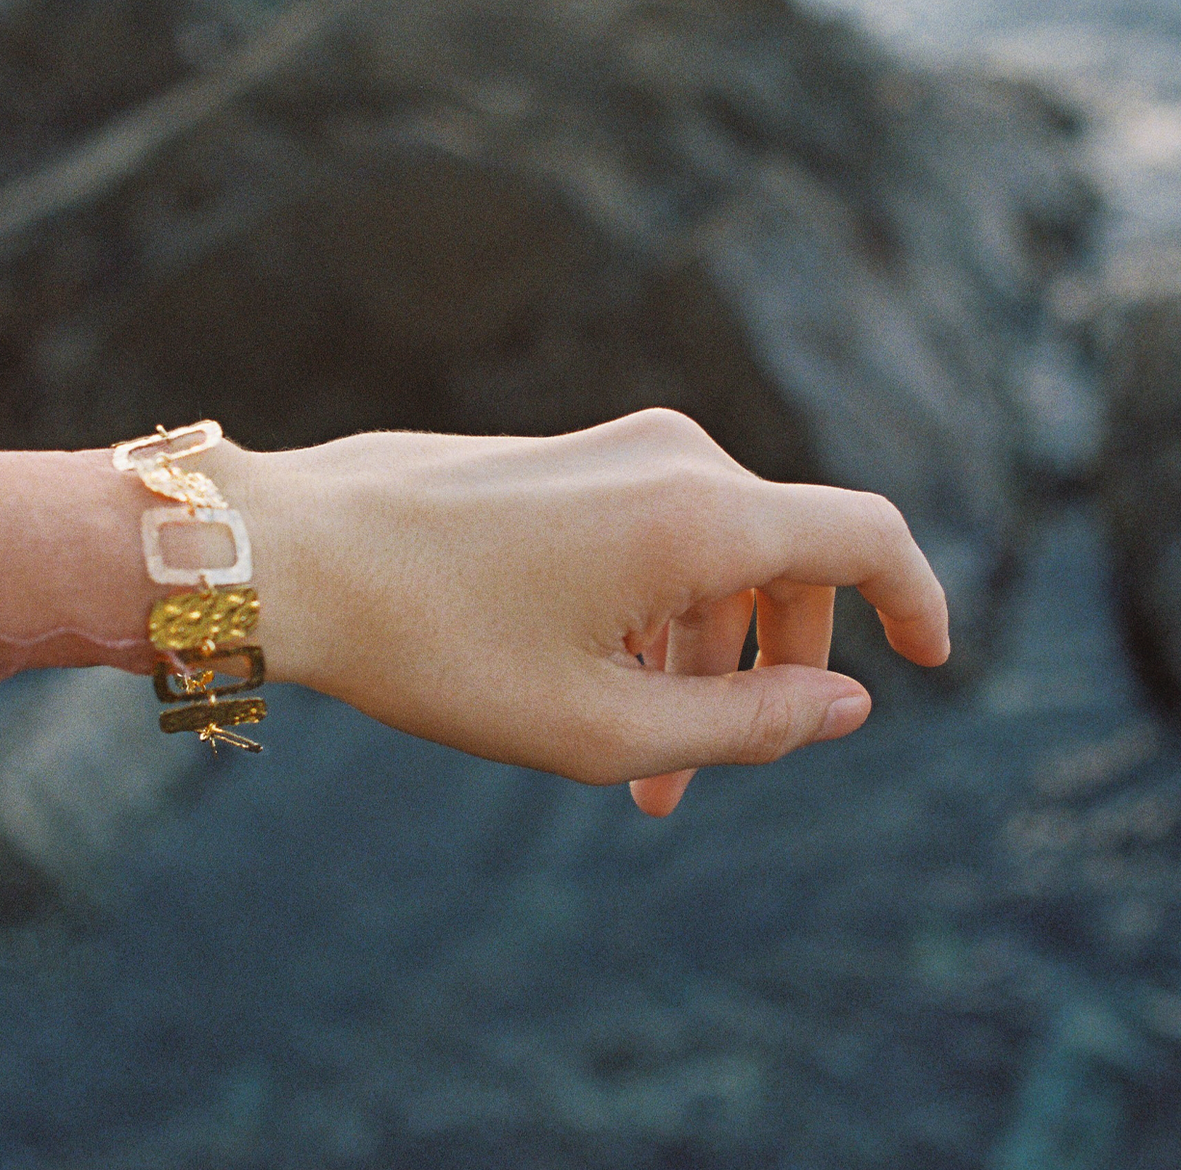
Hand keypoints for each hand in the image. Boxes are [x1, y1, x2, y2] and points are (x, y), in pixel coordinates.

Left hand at [207, 409, 948, 810]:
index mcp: (700, 513)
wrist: (296, 552)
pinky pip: (646, 538)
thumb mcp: (601, 723)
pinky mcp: (565, 460)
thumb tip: (848, 707)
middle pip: (782, 564)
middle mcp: (672, 459)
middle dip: (765, 674)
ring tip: (632, 768)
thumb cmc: (437, 645)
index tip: (931, 662)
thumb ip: (746, 721)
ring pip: (707, 560)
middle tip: (698, 778)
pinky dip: (647, 617)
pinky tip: (590, 690)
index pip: (867, 535)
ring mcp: (612, 449)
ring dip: (693, 660)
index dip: (917, 599)